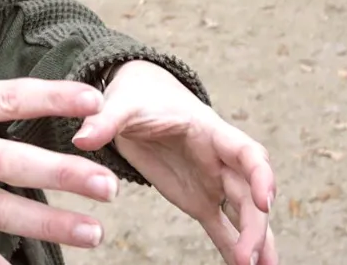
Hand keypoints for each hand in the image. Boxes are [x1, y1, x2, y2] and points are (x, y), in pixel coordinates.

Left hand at [72, 60, 277, 264]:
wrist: (142, 96)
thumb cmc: (139, 96)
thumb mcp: (122, 103)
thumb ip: (106, 120)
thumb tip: (81, 137)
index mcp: (211, 131)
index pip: (247, 152)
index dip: (260, 175)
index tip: (265, 201)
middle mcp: (220, 160)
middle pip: (247, 194)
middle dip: (254, 225)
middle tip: (248, 258)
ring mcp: (212, 182)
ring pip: (243, 215)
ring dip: (256, 242)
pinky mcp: (199, 200)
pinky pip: (223, 227)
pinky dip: (233, 248)